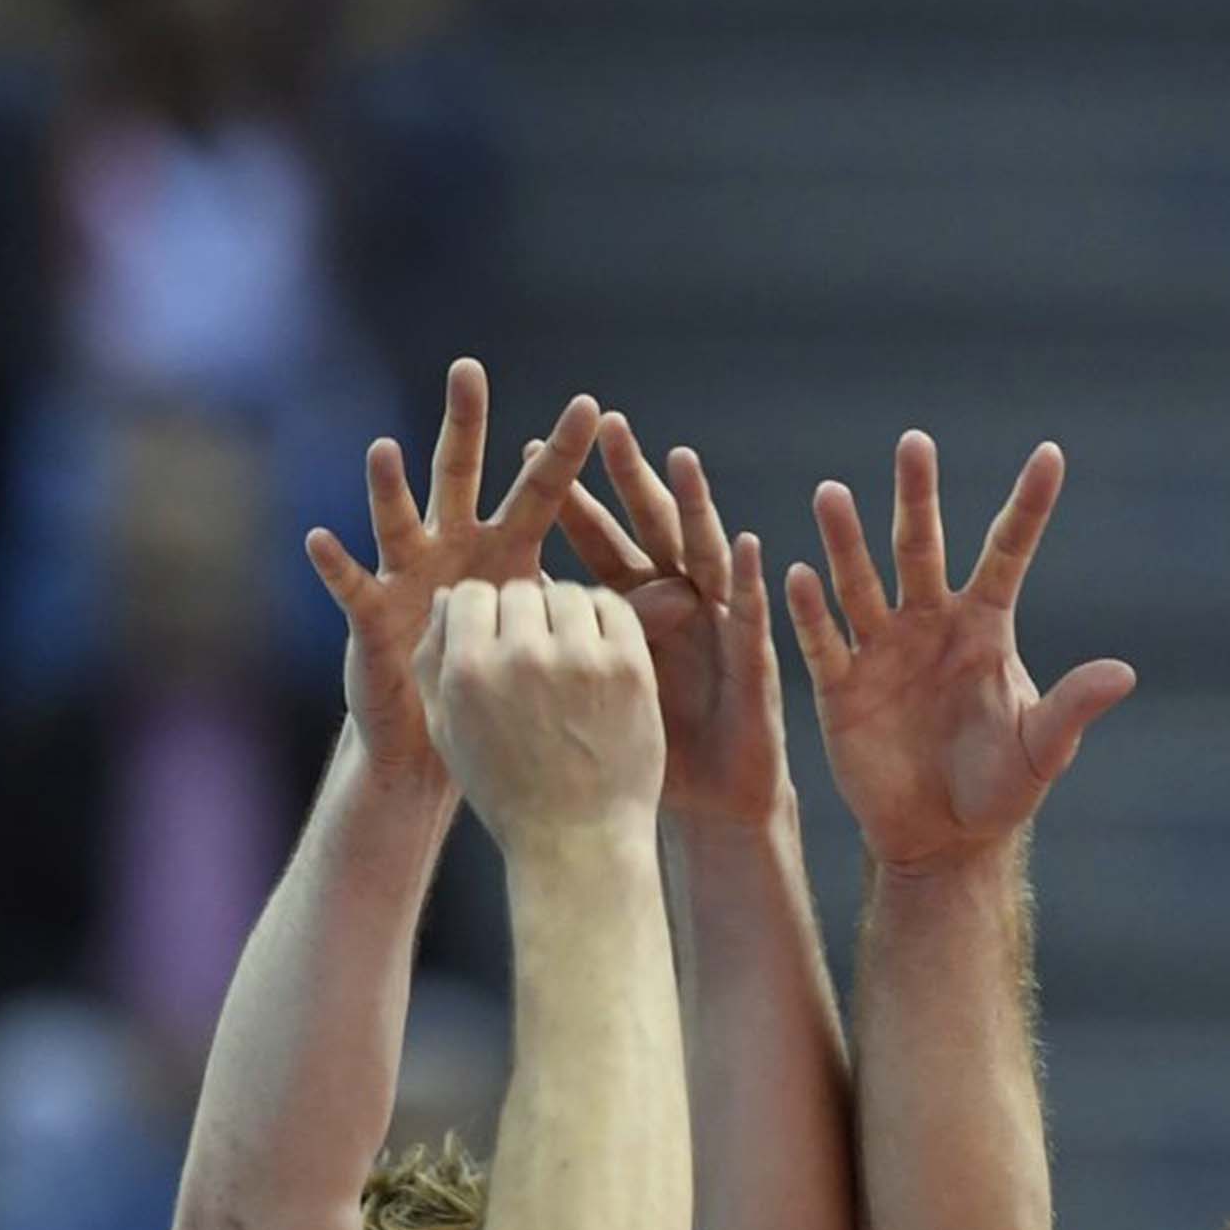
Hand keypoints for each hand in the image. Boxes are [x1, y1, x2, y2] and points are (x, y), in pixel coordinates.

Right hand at [306, 360, 602, 779]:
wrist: (444, 743)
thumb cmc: (509, 690)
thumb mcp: (567, 648)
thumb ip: (622, 618)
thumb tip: (692, 595)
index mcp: (506, 549)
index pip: (540, 490)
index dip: (564, 452)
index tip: (593, 405)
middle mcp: (454, 547)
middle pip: (460, 474)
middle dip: (466, 423)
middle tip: (469, 369)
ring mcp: (409, 576)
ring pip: (400, 520)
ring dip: (390, 486)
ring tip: (384, 451)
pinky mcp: (374, 618)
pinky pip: (351, 588)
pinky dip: (336, 565)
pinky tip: (319, 538)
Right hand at [421, 579, 663, 846]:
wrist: (578, 841)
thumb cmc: (507, 791)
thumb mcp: (448, 733)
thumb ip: (434, 659)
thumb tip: (450, 595)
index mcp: (470, 671)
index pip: (471, 595)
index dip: (482, 618)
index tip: (495, 648)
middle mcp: (522, 658)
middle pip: (519, 591)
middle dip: (523, 619)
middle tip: (535, 660)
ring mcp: (581, 661)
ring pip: (567, 595)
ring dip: (565, 618)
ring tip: (567, 660)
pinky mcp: (629, 668)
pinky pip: (613, 608)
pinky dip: (604, 623)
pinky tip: (597, 656)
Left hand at [556, 414, 784, 827]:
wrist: (706, 807)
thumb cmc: (632, 762)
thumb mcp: (575, 694)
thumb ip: (536, 650)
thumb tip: (478, 612)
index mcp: (628, 609)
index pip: (594, 538)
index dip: (567, 497)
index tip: (532, 448)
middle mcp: (676, 604)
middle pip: (649, 527)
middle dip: (628, 477)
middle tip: (605, 422)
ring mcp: (716, 627)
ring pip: (704, 555)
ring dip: (696, 507)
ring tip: (680, 461)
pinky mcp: (751, 662)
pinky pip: (751, 617)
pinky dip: (751, 580)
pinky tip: (750, 545)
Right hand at [788, 434, 1133, 875]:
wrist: (941, 840)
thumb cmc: (1000, 790)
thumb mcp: (1040, 750)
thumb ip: (1073, 707)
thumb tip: (1124, 674)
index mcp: (985, 628)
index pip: (1008, 553)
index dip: (1029, 506)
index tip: (1051, 454)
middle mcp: (930, 624)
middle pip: (922, 548)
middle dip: (917, 496)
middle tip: (914, 442)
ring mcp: (882, 651)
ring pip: (861, 583)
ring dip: (846, 539)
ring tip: (830, 492)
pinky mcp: (841, 688)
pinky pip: (822, 641)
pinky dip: (809, 611)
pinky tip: (796, 574)